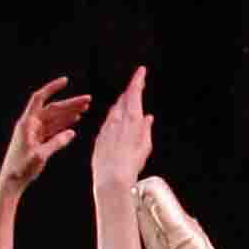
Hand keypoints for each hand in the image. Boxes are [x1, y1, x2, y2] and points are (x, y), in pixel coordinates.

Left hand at [0, 77, 88, 194]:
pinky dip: (63, 124)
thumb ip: (56, 143)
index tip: (66, 81)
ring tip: (85, 108)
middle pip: (52, 108)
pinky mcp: (37, 140)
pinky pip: (52, 128)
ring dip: (69, 112)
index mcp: (27, 124)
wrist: (11, 182)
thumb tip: (72, 132)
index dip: (52, 88)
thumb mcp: (41, 156)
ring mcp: (34, 132)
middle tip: (88, 100)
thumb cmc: (22, 169)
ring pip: (54, 118)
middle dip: (70, 103)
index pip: (39, 99)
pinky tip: (74, 122)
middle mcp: (30, 125)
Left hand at [89, 67, 152, 187]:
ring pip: (116, 108)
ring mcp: (107, 127)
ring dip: (123, 101)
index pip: (134, 93)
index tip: (141, 70)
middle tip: (138, 83)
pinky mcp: (101, 135)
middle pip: (124, 98)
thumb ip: (145, 129)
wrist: (111, 177)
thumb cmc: (131, 164)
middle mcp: (118, 120)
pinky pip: (109, 119)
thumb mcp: (145, 146)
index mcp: (131, 119)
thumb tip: (148, 117)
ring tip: (130, 97)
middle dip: (131, 89)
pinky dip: (116, 114)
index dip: (137, 80)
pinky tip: (118, 116)